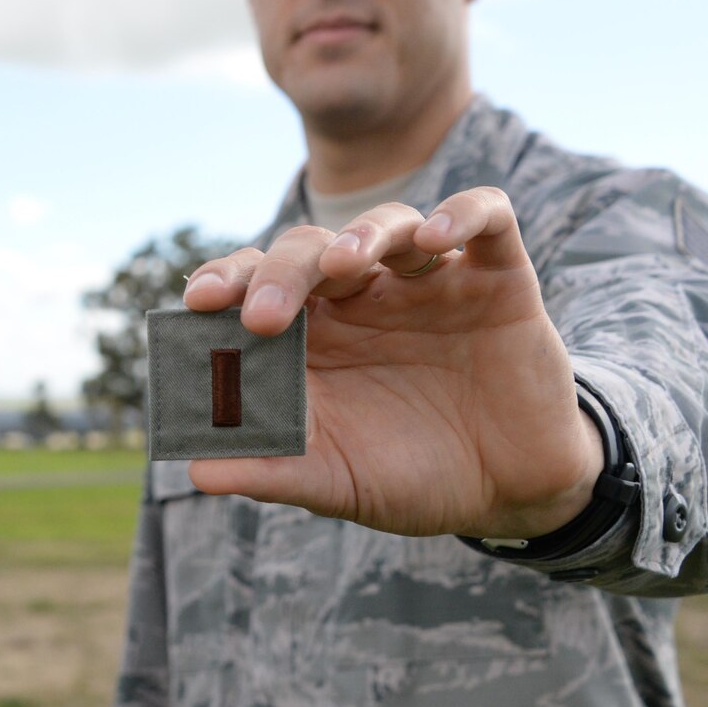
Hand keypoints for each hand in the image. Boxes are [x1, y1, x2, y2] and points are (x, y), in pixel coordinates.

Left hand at [181, 188, 601, 539]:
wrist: (510, 493)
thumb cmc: (409, 476)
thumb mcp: (335, 481)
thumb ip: (271, 470)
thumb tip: (197, 471)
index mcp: (311, 333)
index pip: (254, 282)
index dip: (225, 281)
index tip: (198, 303)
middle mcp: (363, 295)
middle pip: (308, 250)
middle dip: (279, 273)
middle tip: (263, 316)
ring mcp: (429, 281)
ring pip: (388, 224)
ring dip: (360, 236)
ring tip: (344, 265)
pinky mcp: (498, 277)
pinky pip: (486, 218)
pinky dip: (462, 213)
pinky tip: (436, 239)